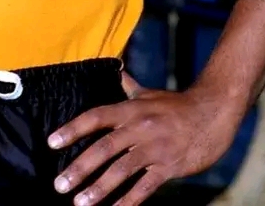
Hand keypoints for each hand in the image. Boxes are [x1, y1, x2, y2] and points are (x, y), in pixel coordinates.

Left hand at [47, 70, 239, 204]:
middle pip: (103, 148)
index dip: (72, 129)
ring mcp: (154, 148)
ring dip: (98, 188)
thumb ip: (130, 88)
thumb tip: (118, 71)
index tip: (52, 142)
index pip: (95, 117)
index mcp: (130, 109)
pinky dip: (128, 201)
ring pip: (121, 170)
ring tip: (79, 203)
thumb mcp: (150, 94)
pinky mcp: (169, 167)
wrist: (213, 112)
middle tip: (59, 184)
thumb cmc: (177, 104)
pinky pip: (145, 187)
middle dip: (79, 168)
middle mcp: (139, 127)